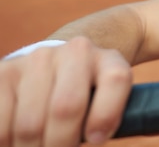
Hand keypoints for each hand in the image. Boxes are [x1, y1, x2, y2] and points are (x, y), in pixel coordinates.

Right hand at [0, 37, 132, 146]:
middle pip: (66, 108)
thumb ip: (110, 117)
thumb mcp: (108, 101)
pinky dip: (7, 141)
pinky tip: (16, 140)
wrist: (56, 68)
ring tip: (39, 146)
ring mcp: (38, 59)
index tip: (96, 139)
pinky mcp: (5, 73)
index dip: (106, 115)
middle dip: (61, 144)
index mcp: (107, 60)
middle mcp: (75, 52)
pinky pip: (2, 123)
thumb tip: (97, 137)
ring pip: (31, 123)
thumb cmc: (85, 97)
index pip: (115, 79)